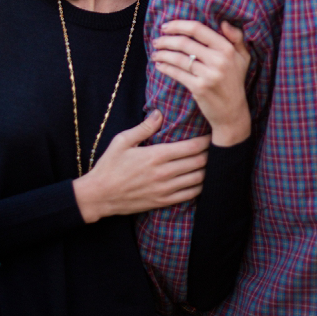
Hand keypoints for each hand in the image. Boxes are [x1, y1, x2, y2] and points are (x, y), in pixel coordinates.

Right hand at [73, 110, 209, 222]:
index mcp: (156, 155)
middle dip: (210, 154)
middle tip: (216, 146)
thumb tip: (159, 113)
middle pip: (199, 163)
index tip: (212, 134)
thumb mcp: (122, 141)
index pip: (191, 147)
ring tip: (212, 162)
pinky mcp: (163, 202)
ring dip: (208, 171)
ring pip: (198, 180)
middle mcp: (164, 173)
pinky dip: (200, 188)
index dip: (205, 141)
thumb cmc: (109, 165)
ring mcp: (165, 190)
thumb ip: (144, 127)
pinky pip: (189, 196)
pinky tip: (202, 181)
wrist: (100, 195)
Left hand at [153, 20, 250, 145]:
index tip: (165, 26)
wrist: (233, 113)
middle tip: (156, 41)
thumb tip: (224, 22)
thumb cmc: (235, 82)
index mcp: (227, 48)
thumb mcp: (243, 58)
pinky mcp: (199, 88)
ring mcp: (209, 74)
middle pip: (185, 43)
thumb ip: (236, 38)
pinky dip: (165, 68)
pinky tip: (159, 65)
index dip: (179, 25)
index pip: (198, 29)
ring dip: (163, 53)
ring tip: (155, 53)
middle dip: (166, 40)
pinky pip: (177, 73)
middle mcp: (219, 60)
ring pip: (178, 58)